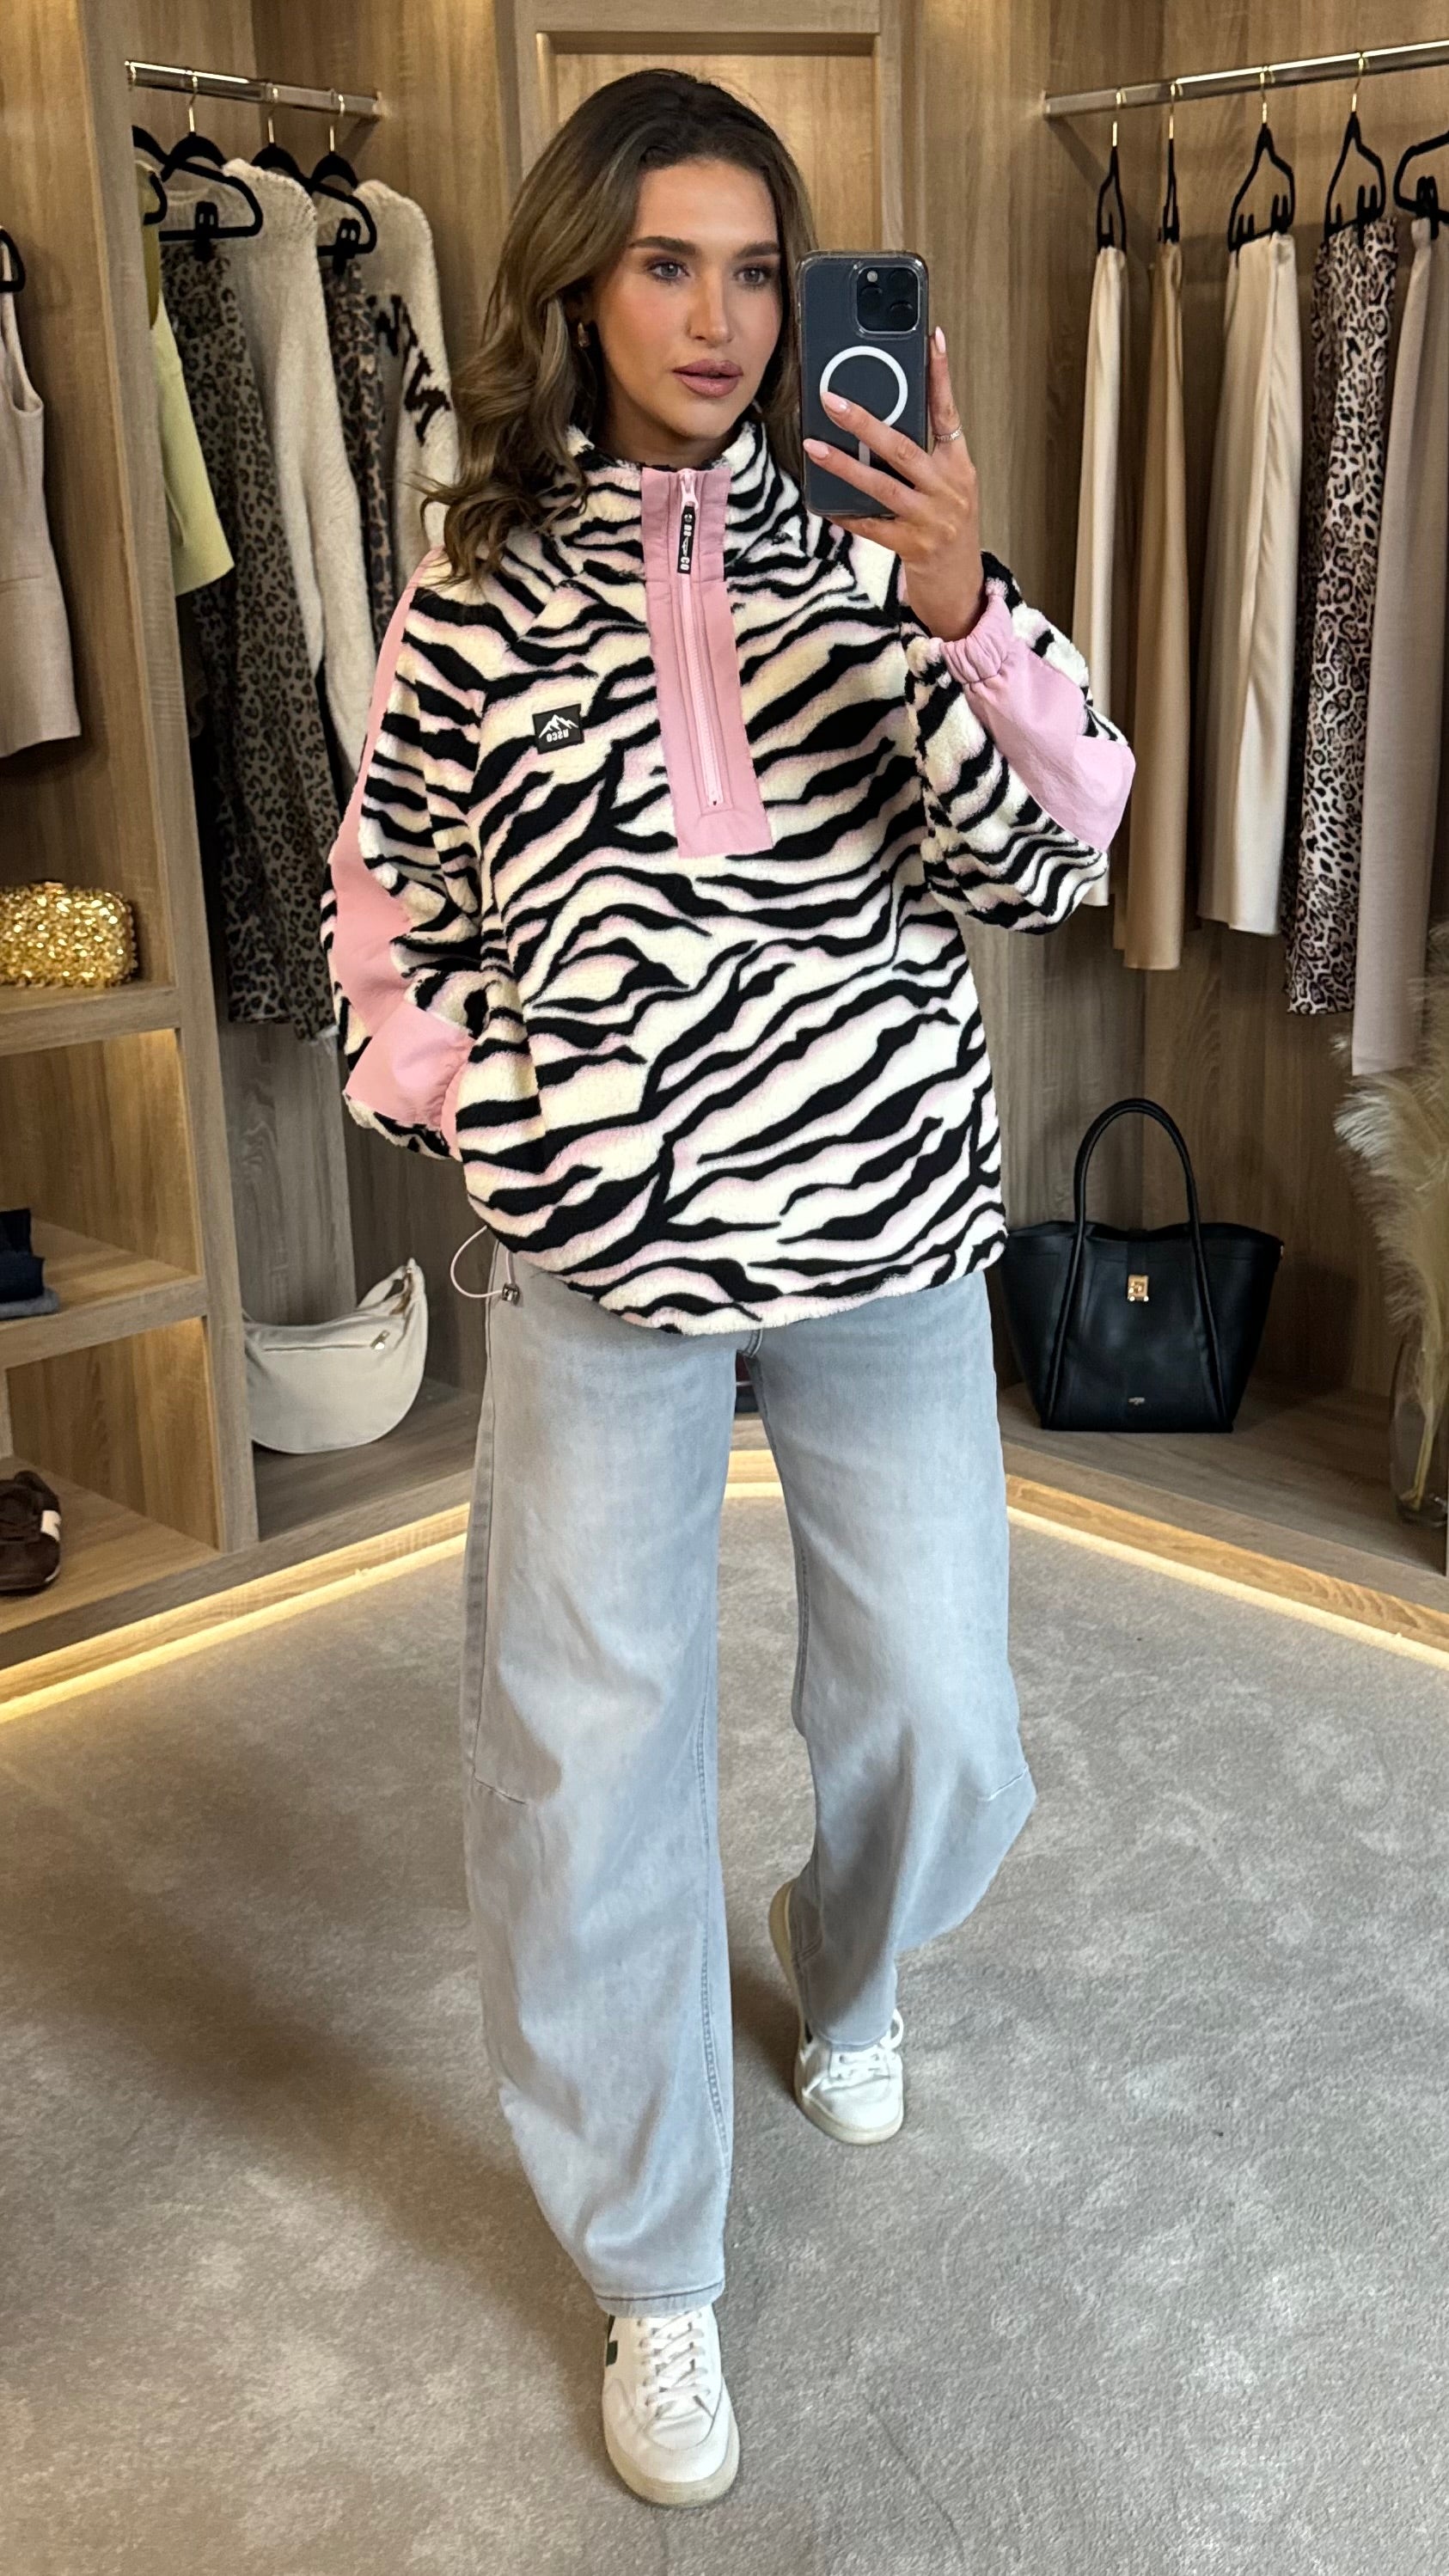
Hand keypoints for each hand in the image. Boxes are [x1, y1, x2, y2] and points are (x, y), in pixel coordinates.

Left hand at [803, 324, 985, 641]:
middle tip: (833, 399)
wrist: (962, 588)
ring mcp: (932, 520)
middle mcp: (949, 489)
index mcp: (959, 466)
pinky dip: (846, 513)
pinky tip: (823, 503)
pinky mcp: (913, 548)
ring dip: (845, 465)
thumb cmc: (947, 532)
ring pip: (882, 485)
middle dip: (865, 421)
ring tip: (815, 446)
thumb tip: (877, 430)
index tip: (932, 337)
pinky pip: (871, 526)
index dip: (940, 374)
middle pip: (903, 446)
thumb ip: (922, 461)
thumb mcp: (946, 490)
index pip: (948, 411)